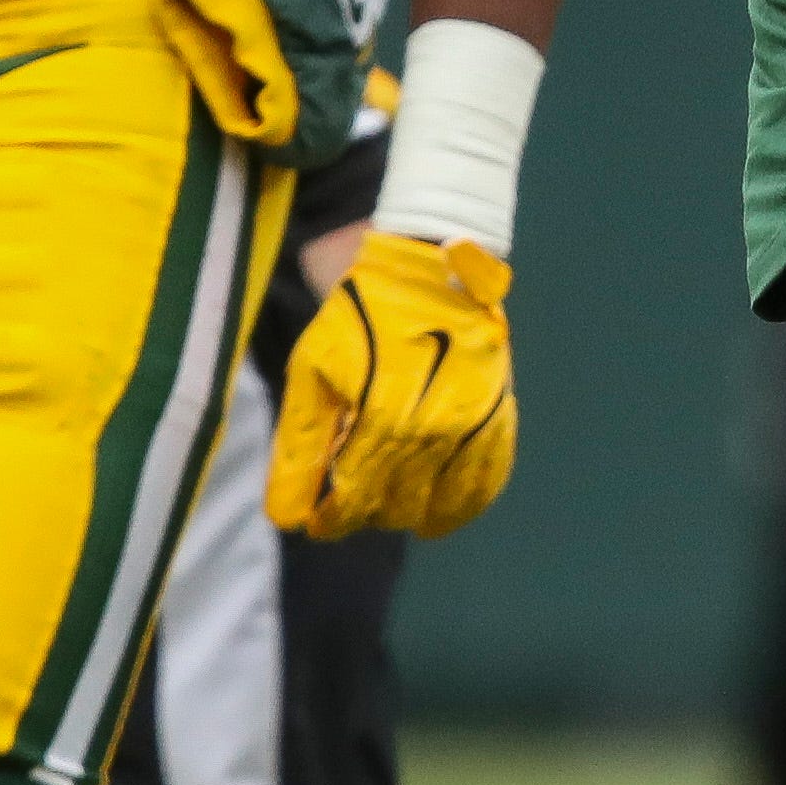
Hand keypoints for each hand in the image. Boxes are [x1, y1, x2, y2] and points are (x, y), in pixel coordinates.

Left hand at [267, 230, 515, 539]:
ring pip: (440, 505)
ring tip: (385, 500)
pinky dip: (461, 507)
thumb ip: (299, 445)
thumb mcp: (312, 369)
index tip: (316, 520)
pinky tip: (436, 513)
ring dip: (407, 512)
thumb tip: (285, 519)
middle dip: (365, 512)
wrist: (424, 264)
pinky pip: (488, 482)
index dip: (331, 519)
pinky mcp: (500, 412)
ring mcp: (475, 422)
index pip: (357, 499)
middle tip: (347, 498)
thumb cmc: (357, 315)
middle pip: (396, 506)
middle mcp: (437, 428)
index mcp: (386, 416)